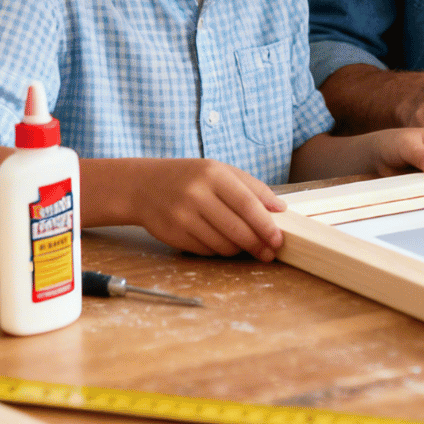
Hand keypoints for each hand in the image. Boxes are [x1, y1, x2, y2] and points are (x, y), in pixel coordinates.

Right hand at [125, 159, 286, 261]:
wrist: (143, 186)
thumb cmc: (189, 177)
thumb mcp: (220, 171)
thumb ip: (252, 187)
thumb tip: (280, 209)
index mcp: (213, 174)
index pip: (248, 204)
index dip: (266, 226)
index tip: (278, 239)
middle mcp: (196, 194)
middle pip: (237, 229)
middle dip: (258, 245)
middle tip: (269, 253)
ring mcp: (183, 215)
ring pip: (222, 244)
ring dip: (239, 249)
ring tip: (243, 245)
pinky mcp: (173, 234)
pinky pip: (206, 251)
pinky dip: (219, 251)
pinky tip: (220, 242)